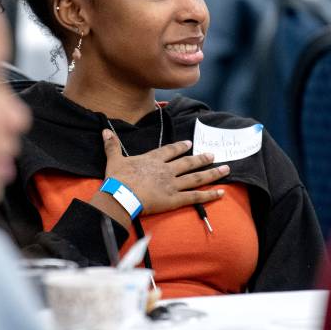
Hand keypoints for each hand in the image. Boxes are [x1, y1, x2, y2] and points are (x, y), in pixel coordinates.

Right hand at [90, 129, 228, 226]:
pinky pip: (196, 197)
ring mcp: (173, 184)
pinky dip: (209, 195)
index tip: (189, 144)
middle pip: (188, 163)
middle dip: (202, 158)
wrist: (121, 195)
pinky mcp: (175, 199)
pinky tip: (221, 193)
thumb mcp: (114, 159)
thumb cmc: (117, 179)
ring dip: (212, 173)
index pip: (170, 151)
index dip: (180, 147)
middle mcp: (167, 170)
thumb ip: (111, 145)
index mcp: (153, 160)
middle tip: (214, 155)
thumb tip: (104, 130)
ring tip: (226, 169)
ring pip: (197, 177)